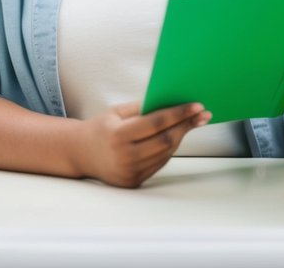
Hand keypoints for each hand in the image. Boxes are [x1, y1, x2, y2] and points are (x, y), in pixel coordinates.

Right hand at [76, 101, 210, 187]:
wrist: (80, 154)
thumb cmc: (101, 127)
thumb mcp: (116, 112)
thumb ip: (142, 108)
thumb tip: (172, 102)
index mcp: (118, 135)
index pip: (157, 123)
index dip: (179, 114)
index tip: (197, 106)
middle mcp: (125, 157)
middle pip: (165, 140)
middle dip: (187, 125)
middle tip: (203, 114)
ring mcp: (130, 172)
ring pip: (165, 153)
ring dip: (181, 137)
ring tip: (193, 123)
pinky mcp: (134, 182)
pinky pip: (158, 163)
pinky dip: (170, 149)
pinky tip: (177, 136)